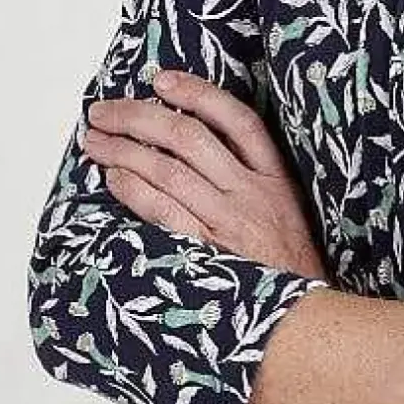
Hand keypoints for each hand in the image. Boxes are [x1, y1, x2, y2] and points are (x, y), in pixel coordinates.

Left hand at [77, 66, 326, 278]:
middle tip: (104, 111)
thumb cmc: (292, 271)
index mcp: (276, 180)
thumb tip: (194, 149)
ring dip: (123, 150)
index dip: (198, 93)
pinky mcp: (209, 253)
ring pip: (169, 169)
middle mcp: (252, 195)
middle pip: (190, 137)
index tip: (163, 80)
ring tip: (95, 142)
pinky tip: (113, 179)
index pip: (238, 121)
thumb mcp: (288, 214)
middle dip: (139, 116)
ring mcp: (230, 223)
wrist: (308, 323)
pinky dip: (134, 190)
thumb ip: (253, 182)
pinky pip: (164, 211)